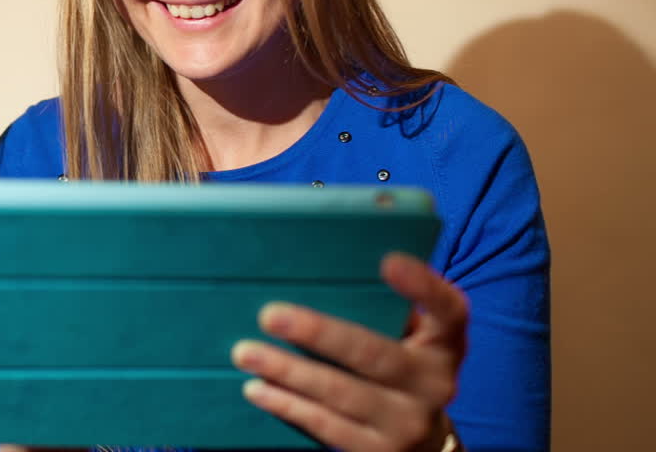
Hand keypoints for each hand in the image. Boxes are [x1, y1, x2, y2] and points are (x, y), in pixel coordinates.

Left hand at [230, 252, 466, 451]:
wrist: (425, 444)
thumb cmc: (402, 369)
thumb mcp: (412, 339)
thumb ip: (384, 309)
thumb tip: (319, 264)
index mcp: (444, 345)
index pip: (449, 310)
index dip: (423, 286)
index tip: (389, 261)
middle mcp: (434, 384)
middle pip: (375, 355)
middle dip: (319, 333)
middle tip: (269, 315)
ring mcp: (408, 424)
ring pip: (342, 394)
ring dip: (289, 372)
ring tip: (247, 353)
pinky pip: (327, 428)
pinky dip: (288, 406)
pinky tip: (258, 388)